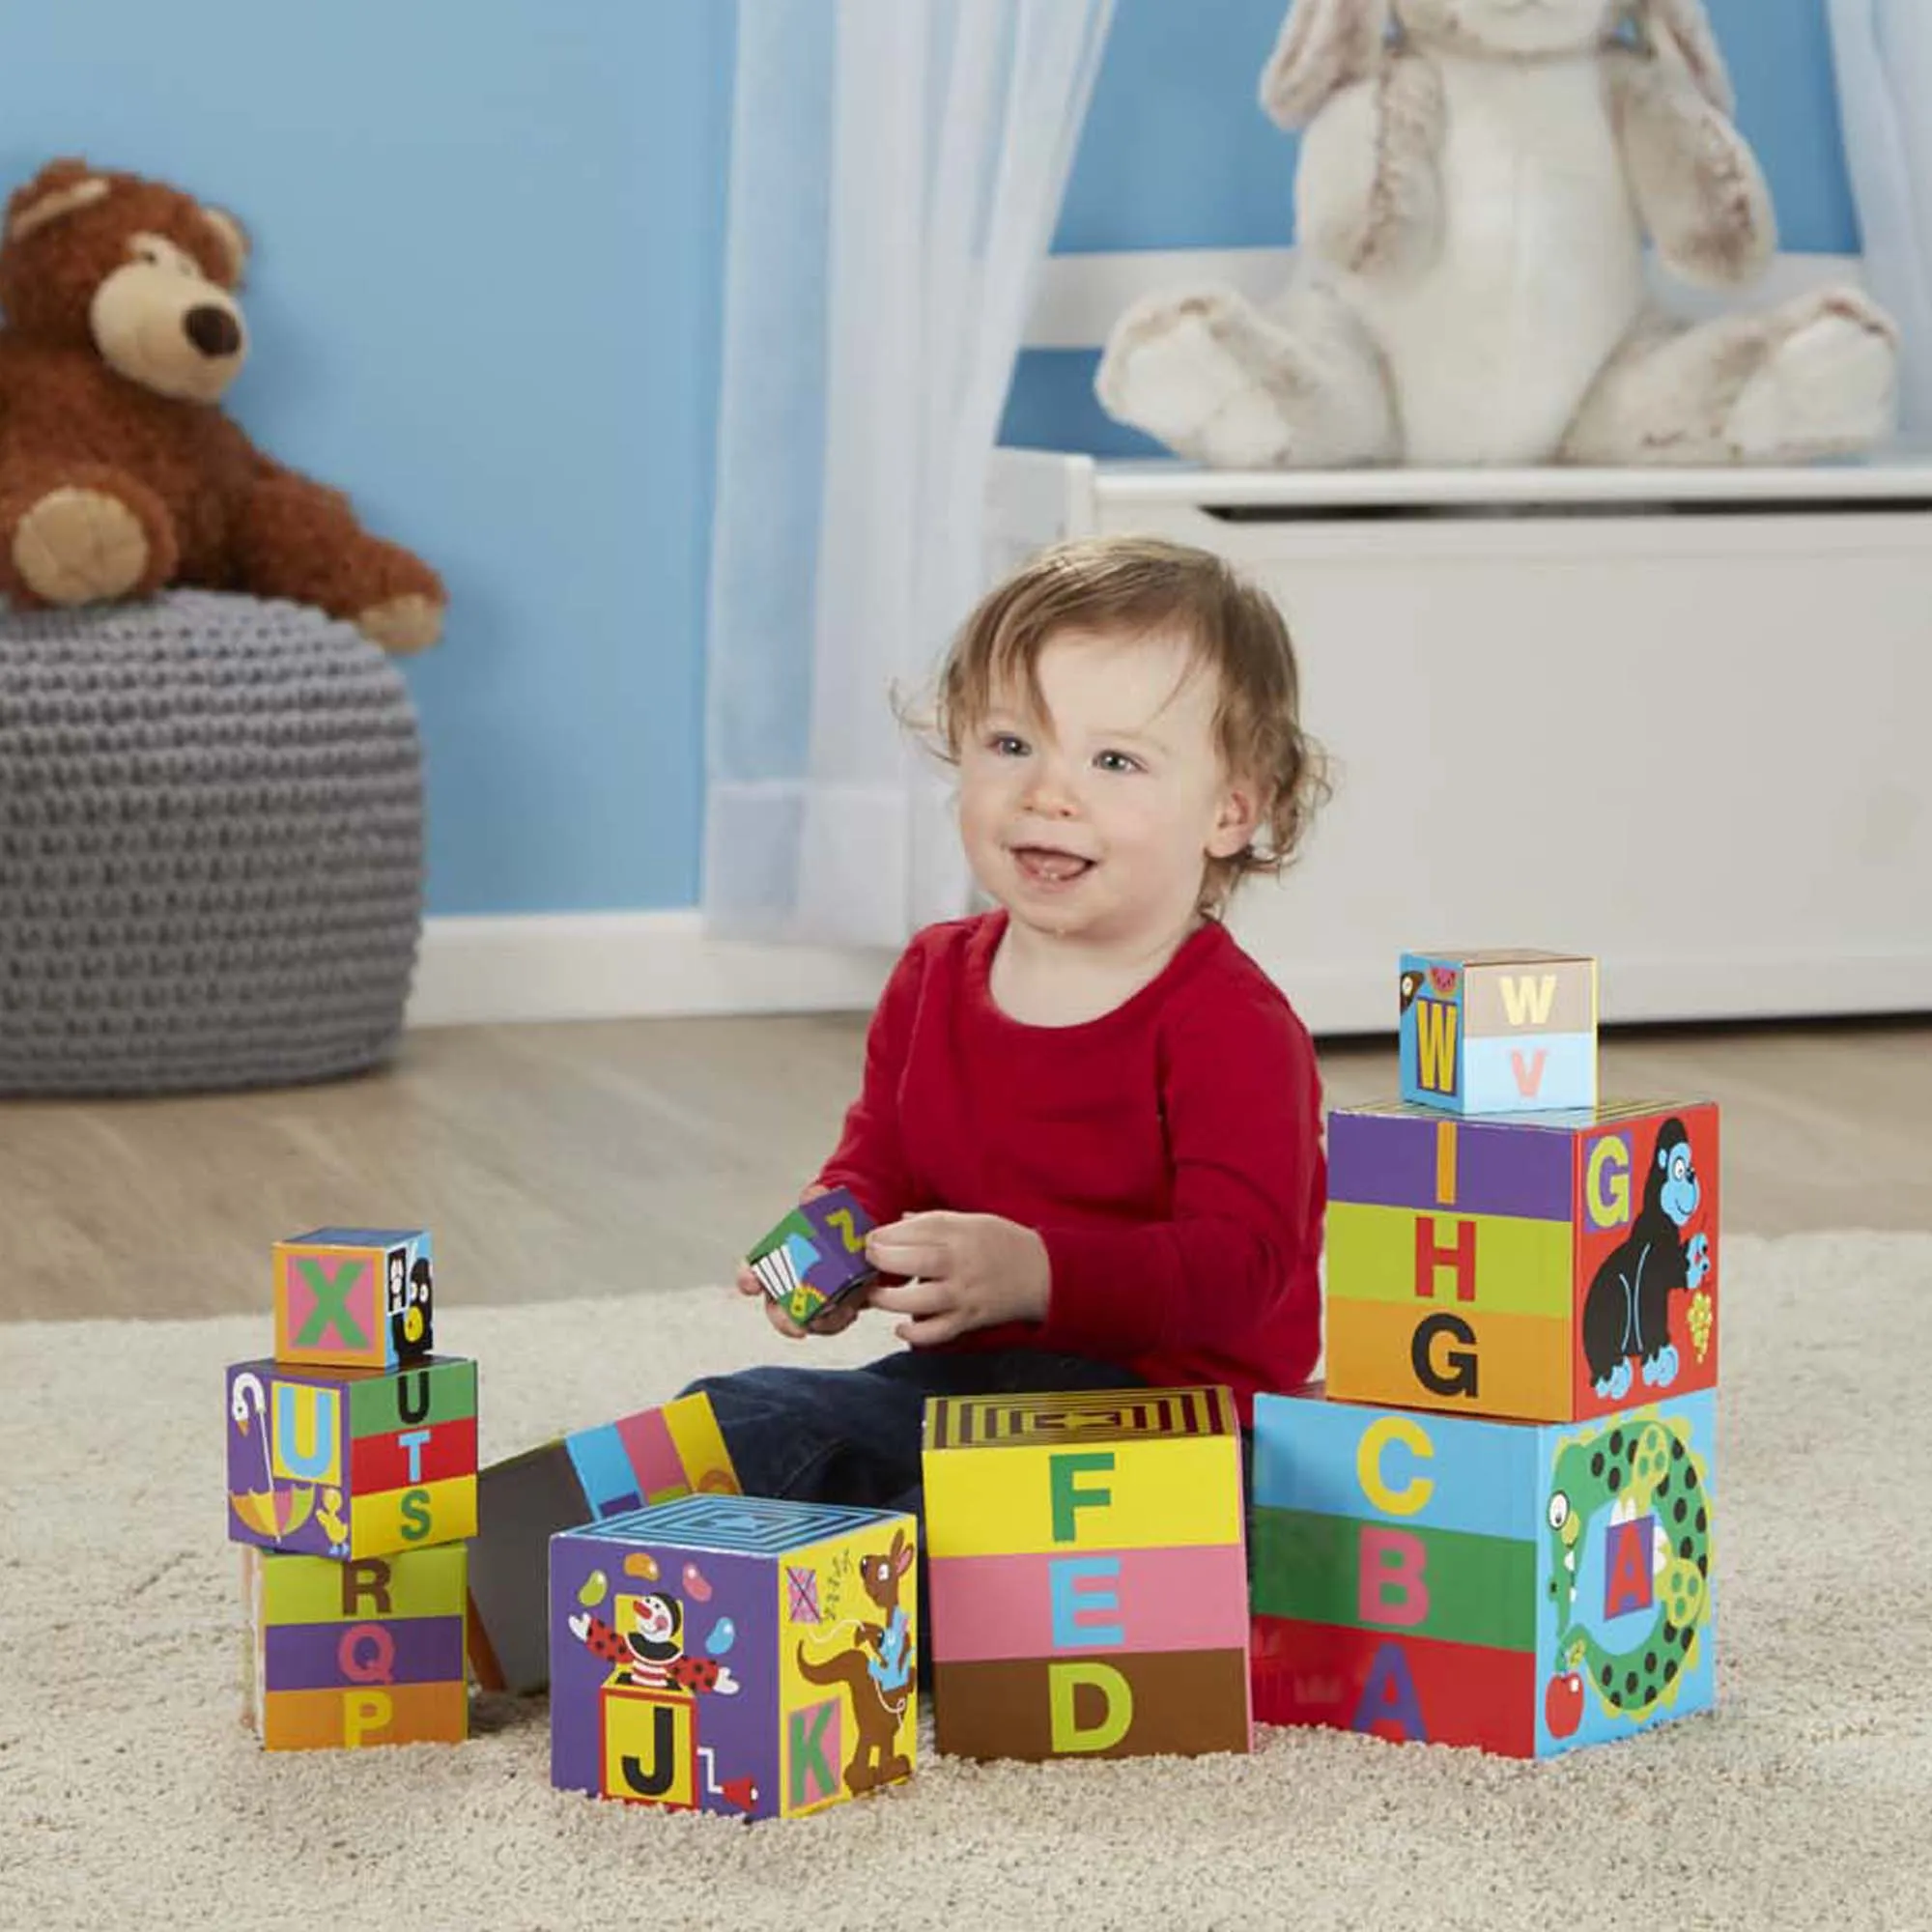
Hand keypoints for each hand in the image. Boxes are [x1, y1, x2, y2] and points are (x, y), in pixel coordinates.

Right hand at [735, 1183, 868, 1340]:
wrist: (856, 1235)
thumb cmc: (828, 1223)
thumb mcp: (823, 1207)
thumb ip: (817, 1200)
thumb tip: (815, 1195)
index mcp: (775, 1261)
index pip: (751, 1272)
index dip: (747, 1279)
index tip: (751, 1285)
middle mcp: (786, 1287)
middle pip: (775, 1310)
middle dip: (784, 1320)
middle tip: (798, 1326)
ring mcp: (809, 1302)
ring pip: (806, 1321)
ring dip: (820, 1322)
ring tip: (840, 1312)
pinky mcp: (833, 1310)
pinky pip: (832, 1322)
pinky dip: (840, 1319)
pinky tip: (853, 1308)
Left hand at [864, 1212, 1048, 1346]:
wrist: (1042, 1273)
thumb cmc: (1003, 1243)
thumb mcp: (972, 1220)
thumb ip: (933, 1222)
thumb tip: (898, 1224)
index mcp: (960, 1231)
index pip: (915, 1229)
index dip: (885, 1235)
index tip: (870, 1239)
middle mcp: (960, 1262)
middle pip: (914, 1260)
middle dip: (882, 1260)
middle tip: (867, 1261)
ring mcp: (964, 1293)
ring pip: (919, 1300)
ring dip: (889, 1299)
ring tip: (875, 1295)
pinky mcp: (968, 1319)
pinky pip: (937, 1332)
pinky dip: (915, 1334)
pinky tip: (901, 1327)